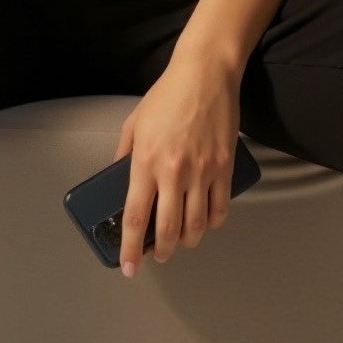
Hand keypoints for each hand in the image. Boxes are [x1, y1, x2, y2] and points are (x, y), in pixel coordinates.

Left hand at [112, 48, 242, 276]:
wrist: (205, 75)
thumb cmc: (167, 97)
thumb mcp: (133, 124)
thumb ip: (123, 155)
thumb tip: (117, 181)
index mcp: (145, 162)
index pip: (136, 217)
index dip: (131, 248)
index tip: (128, 267)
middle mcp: (173, 172)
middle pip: (168, 229)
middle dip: (162, 251)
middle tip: (159, 255)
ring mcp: (202, 171)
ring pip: (197, 225)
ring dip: (188, 241)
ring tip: (182, 242)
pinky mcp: (224, 167)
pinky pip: (220, 208)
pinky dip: (212, 223)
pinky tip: (205, 223)